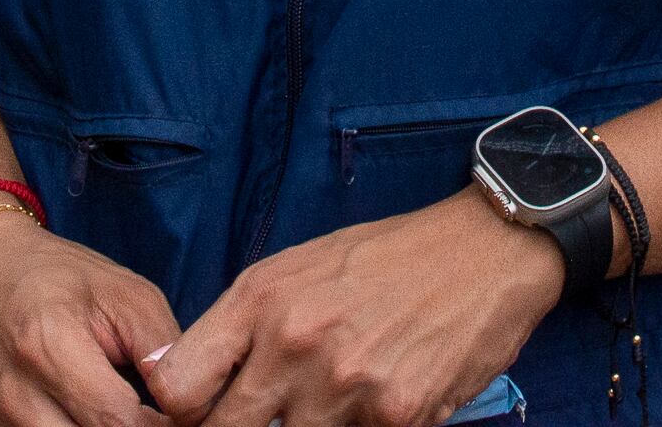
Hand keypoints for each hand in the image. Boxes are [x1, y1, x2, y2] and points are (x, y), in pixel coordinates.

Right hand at [0, 216, 178, 426]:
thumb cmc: (59, 275)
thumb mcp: (124, 292)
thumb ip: (160, 345)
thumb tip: (189, 403)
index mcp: (50, 347)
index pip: (118, 421)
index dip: (161, 426)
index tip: (181, 413)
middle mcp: (18, 394)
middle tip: (158, 415)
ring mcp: (1, 417)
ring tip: (129, 415)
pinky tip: (101, 416)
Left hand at [142, 191, 560, 426]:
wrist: (484, 250)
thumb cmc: (387, 258)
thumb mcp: (298, 269)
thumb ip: (242, 326)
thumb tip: (181, 386)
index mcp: (260, 299)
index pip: (176, 388)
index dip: (181, 415)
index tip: (202, 415)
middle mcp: (293, 342)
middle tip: (276, 414)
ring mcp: (343, 384)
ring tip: (341, 393)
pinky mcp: (394, 416)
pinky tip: (383, 399)